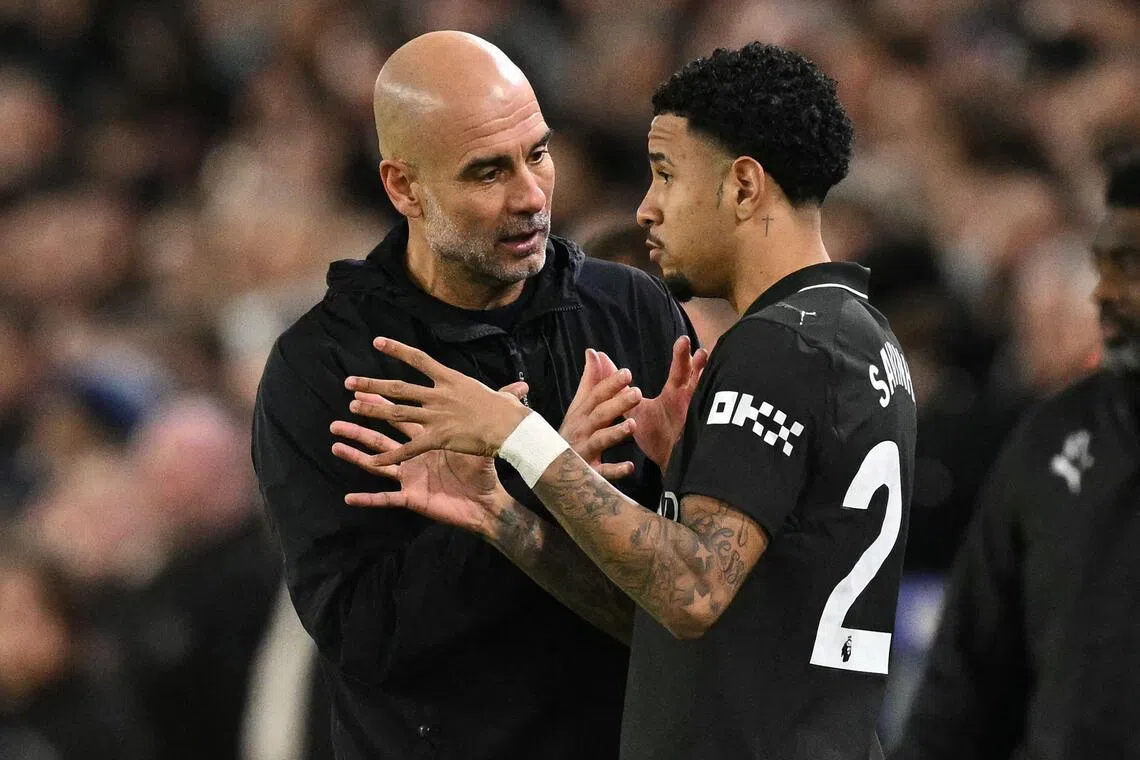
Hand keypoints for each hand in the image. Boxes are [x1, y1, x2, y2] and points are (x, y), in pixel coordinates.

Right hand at [330, 382, 528, 535]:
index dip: (384, 403)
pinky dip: (367, 499)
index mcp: (428, 440)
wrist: (487, 502)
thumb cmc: (483, 470)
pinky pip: (386, 499)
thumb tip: (518, 387)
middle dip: (362, 424)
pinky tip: (349, 497)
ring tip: (335, 446)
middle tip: (343, 410)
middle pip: (383, 436)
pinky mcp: (412, 497)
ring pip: (377, 464)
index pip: (403, 416)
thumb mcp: (482, 439)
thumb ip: (491, 413)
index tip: (366, 390)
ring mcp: (410, 477)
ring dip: (356, 456)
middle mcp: (415, 456)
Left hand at [345, 337, 530, 464]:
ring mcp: (436, 417)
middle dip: (372, 385)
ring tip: (352, 407)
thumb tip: (518, 390)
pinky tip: (372, 460)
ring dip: (372, 410)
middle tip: (350, 383)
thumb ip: (505, 393)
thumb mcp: (505, 397)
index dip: (397, 350)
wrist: (511, 429)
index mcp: (452, 380)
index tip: (377, 342)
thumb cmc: (510, 413)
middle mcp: (439, 396)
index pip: (419, 360)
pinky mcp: (437, 439)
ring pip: (396, 413)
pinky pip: (408, 449)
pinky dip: (389, 456)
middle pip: (398, 388)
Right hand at [560, 348, 641, 479]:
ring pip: (599, 441)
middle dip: (617, 403)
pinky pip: (602, 473)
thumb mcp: (579, 406)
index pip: (596, 395)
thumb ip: (590, 380)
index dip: (610, 384)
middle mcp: (581, 430)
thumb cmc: (572, 432)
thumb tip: (593, 352)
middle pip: (599, 415)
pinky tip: (630, 466)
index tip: (627, 373)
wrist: (550, 470)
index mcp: (581, 414)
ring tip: (633, 424)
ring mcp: (583, 452)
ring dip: (615, 432)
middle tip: (637, 393)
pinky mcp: (588, 473)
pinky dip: (615, 470)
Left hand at [625, 336, 707, 470]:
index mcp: (677, 393)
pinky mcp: (700, 437)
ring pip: (707, 400)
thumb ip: (619, 388)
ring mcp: (698, 418)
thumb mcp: (635, 409)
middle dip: (698, 368)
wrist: (665, 464)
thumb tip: (598, 358)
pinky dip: (714, 422)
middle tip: (700, 352)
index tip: (683, 340)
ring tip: (710, 382)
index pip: (681, 370)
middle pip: (696, 381)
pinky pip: (709, 428)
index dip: (682, 356)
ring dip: (708, 393)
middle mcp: (691, 402)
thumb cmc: (655, 433)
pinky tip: (718, 412)